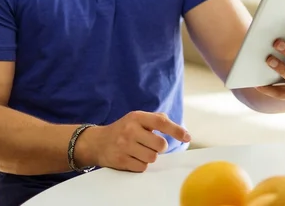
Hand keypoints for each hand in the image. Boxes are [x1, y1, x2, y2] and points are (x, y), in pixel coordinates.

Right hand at [75, 111, 190, 172]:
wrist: (97, 142)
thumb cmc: (123, 129)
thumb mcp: (136, 118)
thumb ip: (155, 119)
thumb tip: (175, 125)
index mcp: (137, 117)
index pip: (161, 122)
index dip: (176, 130)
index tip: (187, 137)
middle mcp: (131, 130)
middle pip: (160, 145)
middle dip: (159, 147)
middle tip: (150, 144)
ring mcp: (125, 145)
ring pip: (152, 158)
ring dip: (149, 157)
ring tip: (139, 151)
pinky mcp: (121, 160)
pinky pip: (142, 167)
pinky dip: (141, 165)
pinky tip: (133, 158)